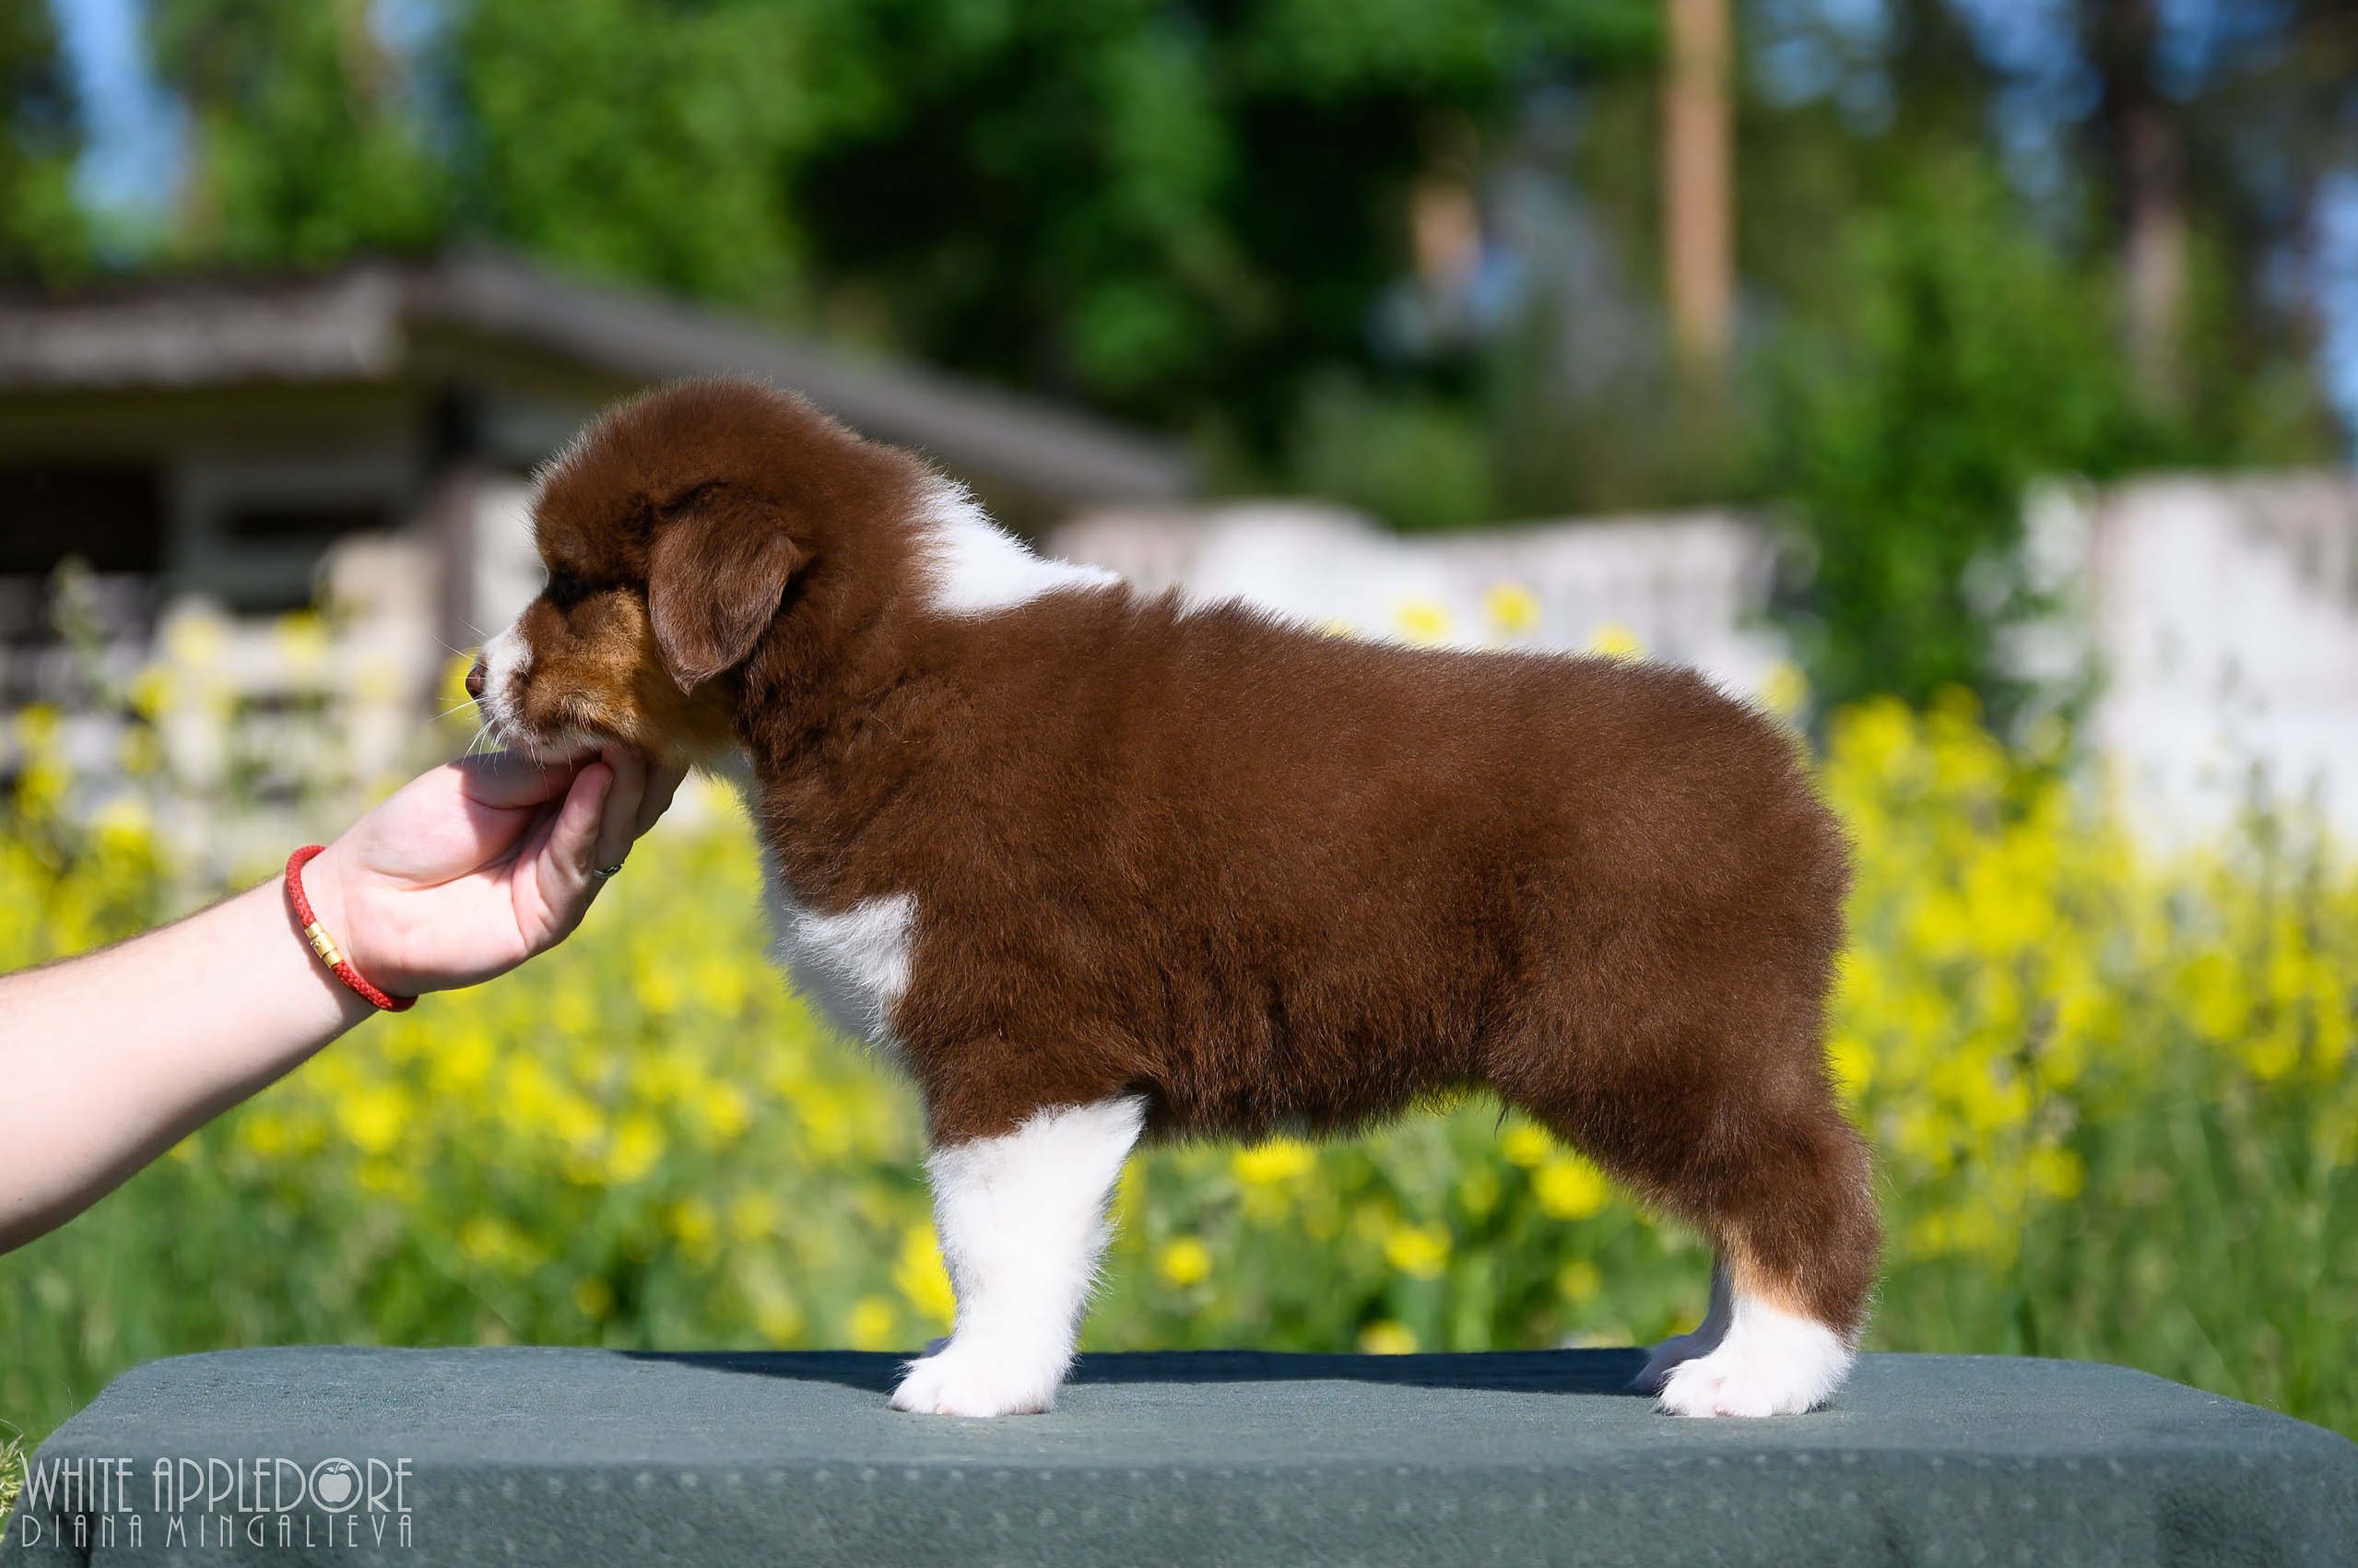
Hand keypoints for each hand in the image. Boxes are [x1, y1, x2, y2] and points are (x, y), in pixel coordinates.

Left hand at [298, 747, 687, 996]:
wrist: (359, 901)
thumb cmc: (411, 832)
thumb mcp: (480, 781)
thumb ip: (539, 765)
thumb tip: (605, 734)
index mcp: (554, 802)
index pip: (610, 768)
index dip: (627, 735)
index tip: (640, 694)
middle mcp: (570, 839)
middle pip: (628, 800)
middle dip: (641, 759)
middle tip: (653, 717)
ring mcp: (565, 879)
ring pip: (615, 831)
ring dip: (626, 786)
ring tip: (629, 744)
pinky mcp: (553, 915)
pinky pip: (581, 862)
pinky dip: (592, 820)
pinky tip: (600, 780)